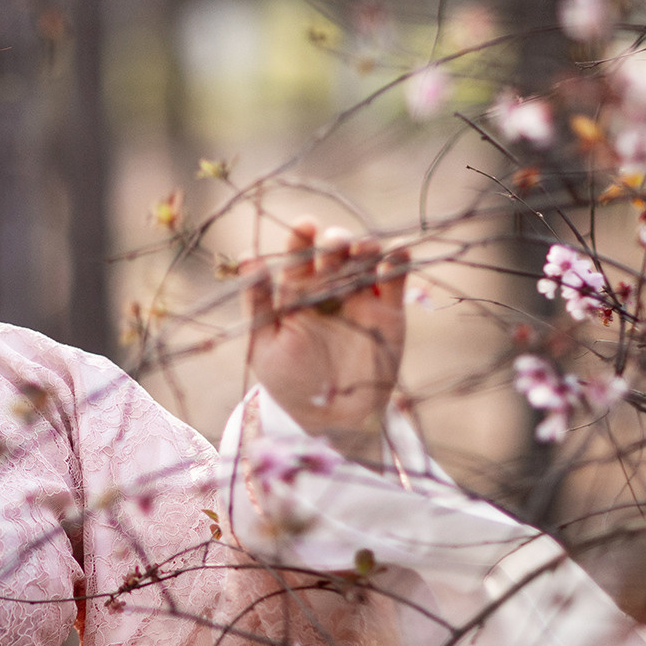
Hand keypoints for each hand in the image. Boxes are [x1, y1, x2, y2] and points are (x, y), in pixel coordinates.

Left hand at [243, 221, 409, 463]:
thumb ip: (258, 303)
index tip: (305, 225)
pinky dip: (398, 262)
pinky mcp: (389, 312)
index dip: (300, 238)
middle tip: (335, 242)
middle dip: (336, 242)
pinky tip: (397, 252)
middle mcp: (329, 290)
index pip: (298, 257)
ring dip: (366, 247)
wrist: (331, 420)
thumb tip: (247, 255)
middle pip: (334, 254)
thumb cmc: (290, 383)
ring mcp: (360, 298)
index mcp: (297, 293)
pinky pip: (395, 280)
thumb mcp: (264, 346)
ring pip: (366, 261)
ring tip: (363, 247)